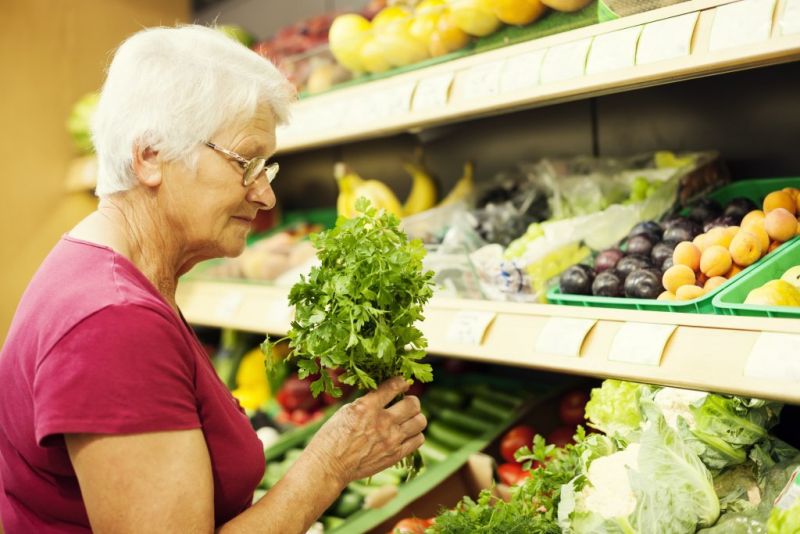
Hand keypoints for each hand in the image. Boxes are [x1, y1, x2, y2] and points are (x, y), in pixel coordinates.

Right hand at [305, 377, 426, 486]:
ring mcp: (391, 439)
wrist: (329, 466)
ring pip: (420, 421)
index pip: (394, 386)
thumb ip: (367, 402)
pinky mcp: (395, 455)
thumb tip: (383, 394)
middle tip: (406, 403)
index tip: (402, 382)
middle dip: (411, 401)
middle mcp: (382, 422)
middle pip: (413, 404)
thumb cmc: (332, 437)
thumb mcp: (346, 411)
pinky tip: (406, 434)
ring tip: (408, 419)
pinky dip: (415, 435)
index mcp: (367, 407)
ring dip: (415, 417)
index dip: (401, 381)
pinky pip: (418, 440)